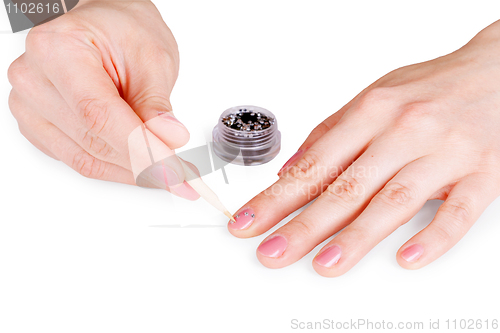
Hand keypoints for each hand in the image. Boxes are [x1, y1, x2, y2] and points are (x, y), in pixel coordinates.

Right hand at [7, 0, 198, 199]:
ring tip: (167, 170)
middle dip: (144, 164)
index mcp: (58, 50)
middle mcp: (34, 79)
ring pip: (87, 159)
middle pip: (93, 140)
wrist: (105, 27)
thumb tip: (167, 138)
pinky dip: (117, 168)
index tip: (171, 169)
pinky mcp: (40, 128)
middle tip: (180, 174)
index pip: (99, 114)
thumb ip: (156, 103)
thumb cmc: (123, 30)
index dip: (138, 149)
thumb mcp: (151, 58)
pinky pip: (80, 161)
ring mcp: (31, 107)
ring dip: (133, 171)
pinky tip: (142, 166)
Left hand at [228, 20, 499, 275]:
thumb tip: (291, 170)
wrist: (498, 71)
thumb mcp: (374, 96)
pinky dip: (433, 237)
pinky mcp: (483, 172)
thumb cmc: (431, 87)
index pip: (313, 165)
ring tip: (324, 264)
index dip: (276, 198)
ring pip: (393, 201)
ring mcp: (444, 153)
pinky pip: (458, 211)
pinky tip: (406, 258)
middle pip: (345, 188)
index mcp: (372, 112)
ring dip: (355, 237)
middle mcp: (404, 131)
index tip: (249, 222)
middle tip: (272, 253)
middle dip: (302, 226)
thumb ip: (330, 133)